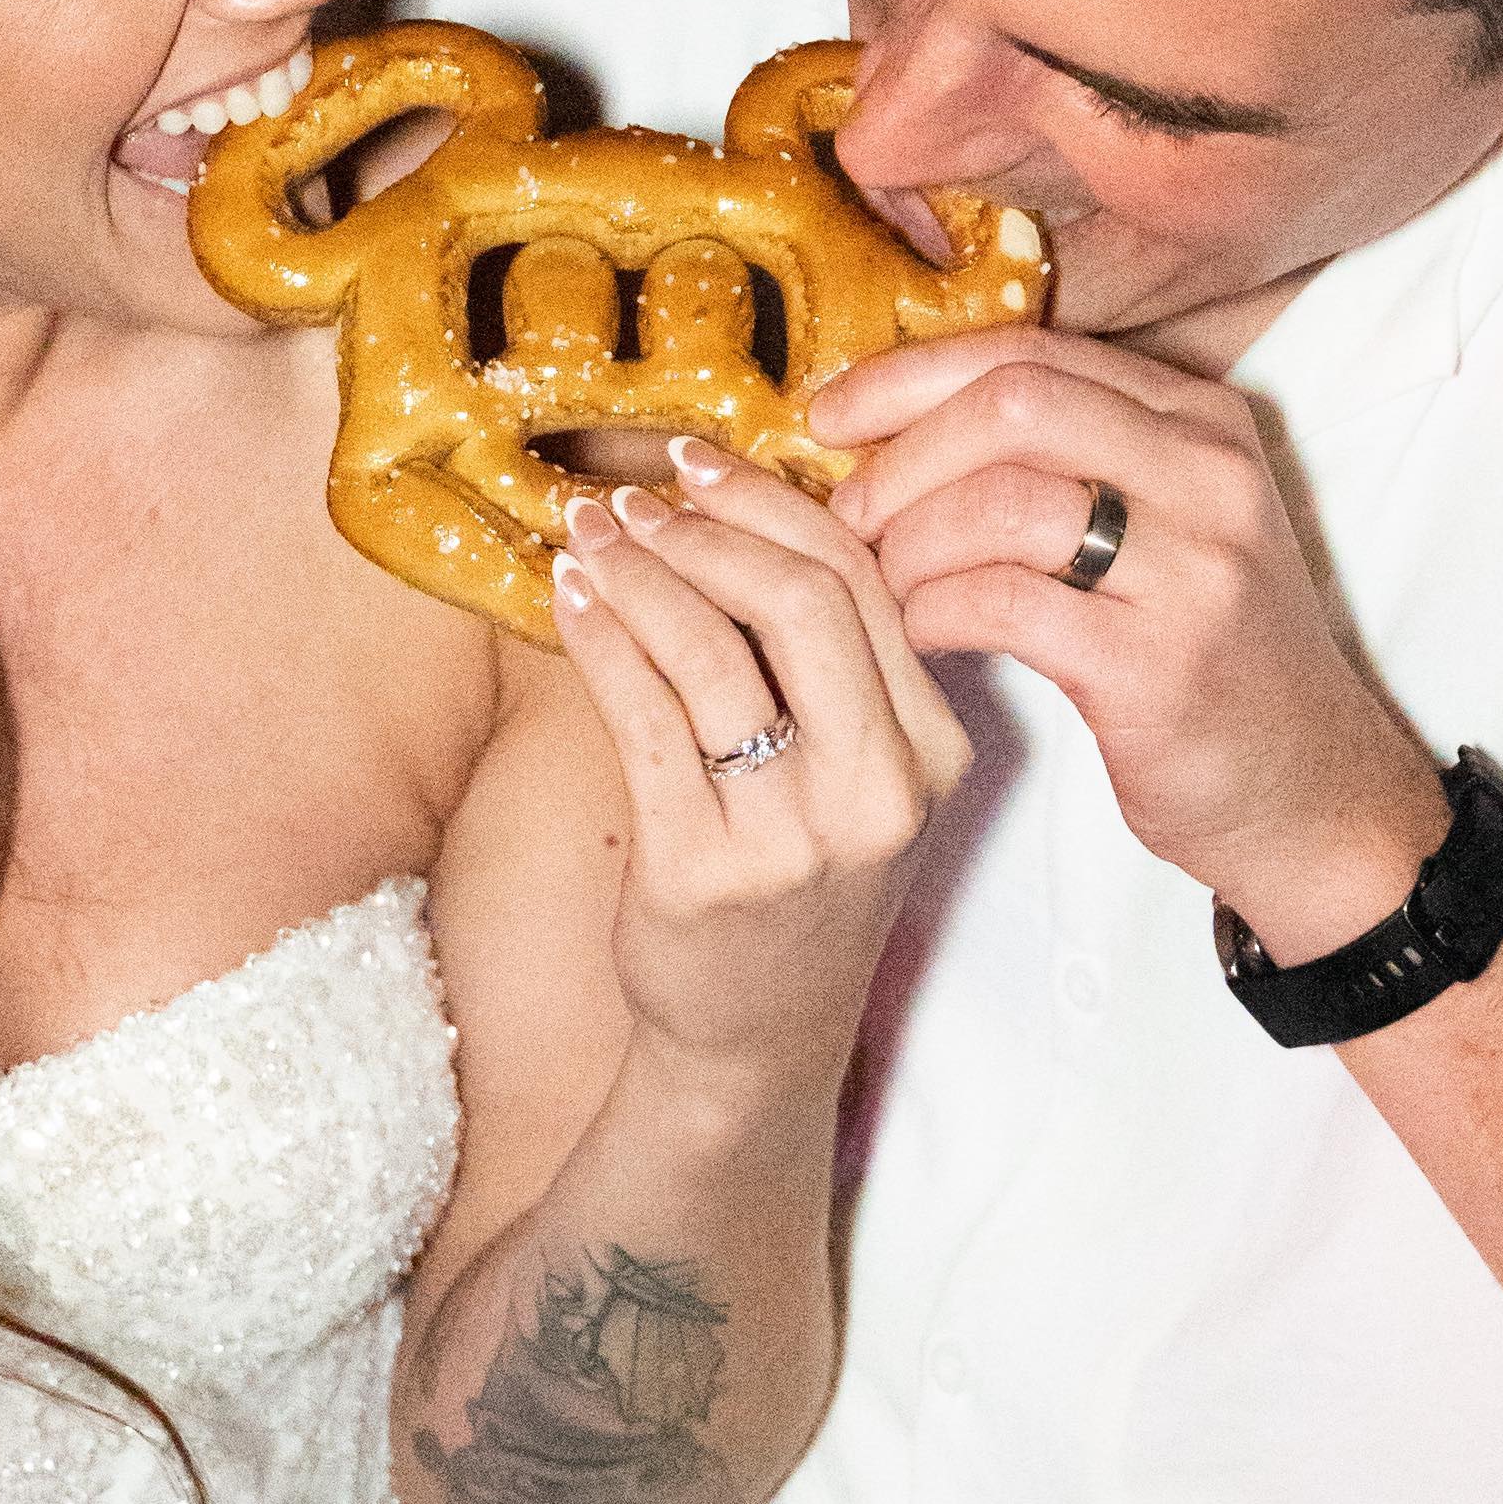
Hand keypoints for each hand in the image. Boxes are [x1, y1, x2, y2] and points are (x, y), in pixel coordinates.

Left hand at [551, 446, 972, 1085]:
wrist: (753, 1042)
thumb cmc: (797, 888)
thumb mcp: (858, 781)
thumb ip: (831, 667)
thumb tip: (731, 509)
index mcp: (933, 753)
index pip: (863, 584)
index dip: (772, 503)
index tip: (700, 461)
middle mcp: (877, 793)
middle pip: (801, 601)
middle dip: (705, 529)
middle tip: (635, 499)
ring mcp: (791, 838)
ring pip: (710, 650)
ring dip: (638, 574)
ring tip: (590, 537)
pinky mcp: (700, 870)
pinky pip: (639, 716)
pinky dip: (598, 638)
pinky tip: (569, 600)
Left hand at [819, 337, 1444, 950]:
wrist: (1306, 786)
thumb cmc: (1204, 649)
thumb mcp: (1164, 521)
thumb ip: (1068, 457)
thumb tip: (893, 420)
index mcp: (1202, 419)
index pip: (1031, 353)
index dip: (911, 376)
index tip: (831, 415)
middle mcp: (1209, 473)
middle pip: (1011, 404)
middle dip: (901, 452)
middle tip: (845, 510)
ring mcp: (1194, 566)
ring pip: (999, 500)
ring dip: (908, 542)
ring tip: (882, 583)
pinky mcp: (1160, 662)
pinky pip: (1002, 603)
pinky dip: (933, 609)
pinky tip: (919, 631)